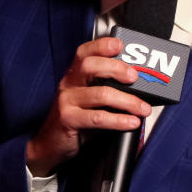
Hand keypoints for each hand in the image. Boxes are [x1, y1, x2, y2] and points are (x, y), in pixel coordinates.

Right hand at [26, 37, 151, 176]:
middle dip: (117, 68)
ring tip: (142, 108)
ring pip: (100, 93)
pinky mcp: (68, 119)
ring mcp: (66, 101)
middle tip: (135, 78)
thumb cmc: (74, 121)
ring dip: (127, 100)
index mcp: (74, 76)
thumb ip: (108, 90)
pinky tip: (130, 122)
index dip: (101, 45)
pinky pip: (97, 117)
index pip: (85, 53)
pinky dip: (118, 120)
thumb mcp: (89, 101)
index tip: (120, 45)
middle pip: (91, 66)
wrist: (49, 145)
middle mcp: (68, 84)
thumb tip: (141, 89)